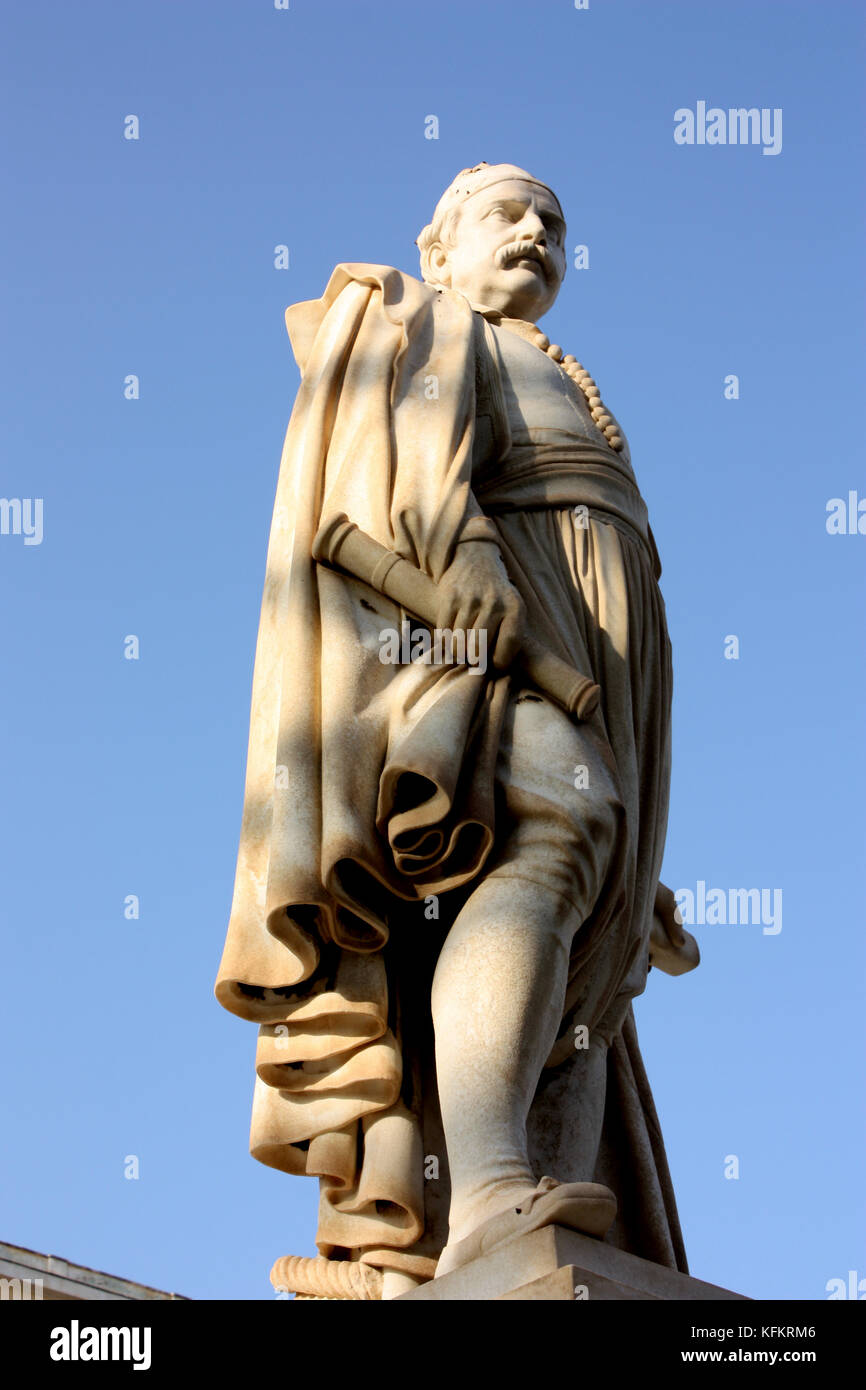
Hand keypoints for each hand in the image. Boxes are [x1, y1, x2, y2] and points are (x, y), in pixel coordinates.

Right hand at [437, 541, 525, 669]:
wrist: (475, 558)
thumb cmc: (496, 593)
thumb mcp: (512, 607)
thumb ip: (509, 635)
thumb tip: (496, 671)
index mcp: (515, 608)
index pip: (506, 649)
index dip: (498, 664)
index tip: (494, 665)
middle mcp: (493, 603)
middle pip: (479, 650)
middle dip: (475, 662)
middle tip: (473, 662)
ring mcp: (470, 600)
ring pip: (459, 644)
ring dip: (458, 654)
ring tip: (461, 654)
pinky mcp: (450, 597)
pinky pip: (444, 632)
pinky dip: (445, 642)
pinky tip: (450, 642)